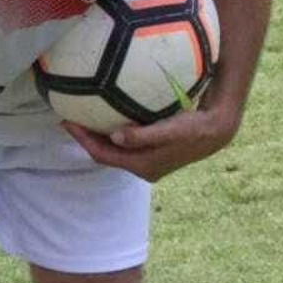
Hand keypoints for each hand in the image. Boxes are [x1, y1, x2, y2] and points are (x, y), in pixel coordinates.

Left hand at [61, 104, 236, 184]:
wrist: (216, 131)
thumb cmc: (194, 129)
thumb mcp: (170, 131)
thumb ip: (143, 136)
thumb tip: (115, 137)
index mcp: (142, 165)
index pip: (103, 155)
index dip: (83, 139)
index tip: (66, 122)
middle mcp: (142, 167)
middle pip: (105, 153)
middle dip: (86, 138)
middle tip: (69, 118)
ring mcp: (147, 160)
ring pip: (114, 149)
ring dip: (98, 135)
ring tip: (83, 116)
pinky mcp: (153, 152)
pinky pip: (125, 143)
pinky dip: (113, 132)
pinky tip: (108, 116)